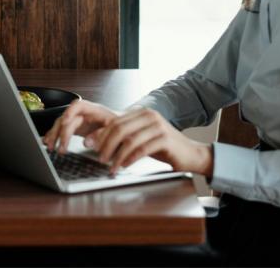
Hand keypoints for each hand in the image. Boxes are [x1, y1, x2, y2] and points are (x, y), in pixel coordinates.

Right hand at [43, 99, 119, 153]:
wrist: (124, 130)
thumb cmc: (121, 129)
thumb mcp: (116, 131)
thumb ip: (101, 135)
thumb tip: (86, 142)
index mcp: (94, 110)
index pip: (78, 106)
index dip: (69, 112)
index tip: (64, 122)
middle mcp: (84, 114)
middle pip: (66, 118)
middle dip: (61, 133)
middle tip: (60, 148)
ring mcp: (78, 120)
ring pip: (61, 124)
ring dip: (54, 135)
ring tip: (51, 147)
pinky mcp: (76, 128)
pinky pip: (61, 130)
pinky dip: (54, 135)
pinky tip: (48, 142)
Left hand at [84, 107, 213, 176]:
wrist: (190, 154)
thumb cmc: (163, 146)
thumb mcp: (140, 138)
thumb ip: (123, 137)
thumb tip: (97, 141)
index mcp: (141, 113)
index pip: (115, 121)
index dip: (100, 133)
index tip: (89, 144)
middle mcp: (149, 116)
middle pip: (120, 129)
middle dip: (106, 144)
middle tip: (99, 158)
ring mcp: (158, 126)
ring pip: (130, 140)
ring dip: (117, 155)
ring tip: (111, 166)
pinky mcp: (165, 139)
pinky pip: (142, 149)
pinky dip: (130, 158)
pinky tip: (124, 165)